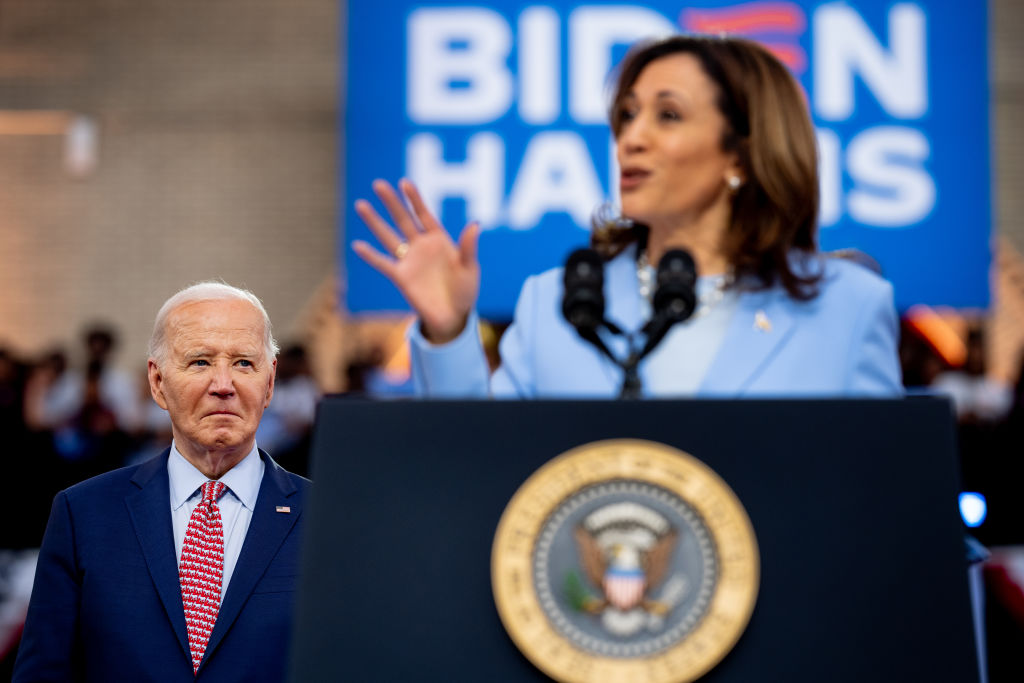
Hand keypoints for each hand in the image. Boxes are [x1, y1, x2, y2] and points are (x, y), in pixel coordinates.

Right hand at [352, 179, 479, 343]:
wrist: (453, 316)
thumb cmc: (465, 291)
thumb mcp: (470, 268)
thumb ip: (469, 247)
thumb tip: (475, 224)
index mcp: (439, 240)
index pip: (424, 214)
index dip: (414, 199)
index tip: (404, 183)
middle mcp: (421, 247)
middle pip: (403, 219)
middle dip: (391, 202)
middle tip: (378, 184)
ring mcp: (409, 261)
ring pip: (389, 236)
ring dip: (375, 222)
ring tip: (361, 205)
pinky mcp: (401, 277)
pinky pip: (383, 263)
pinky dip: (370, 255)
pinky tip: (358, 245)